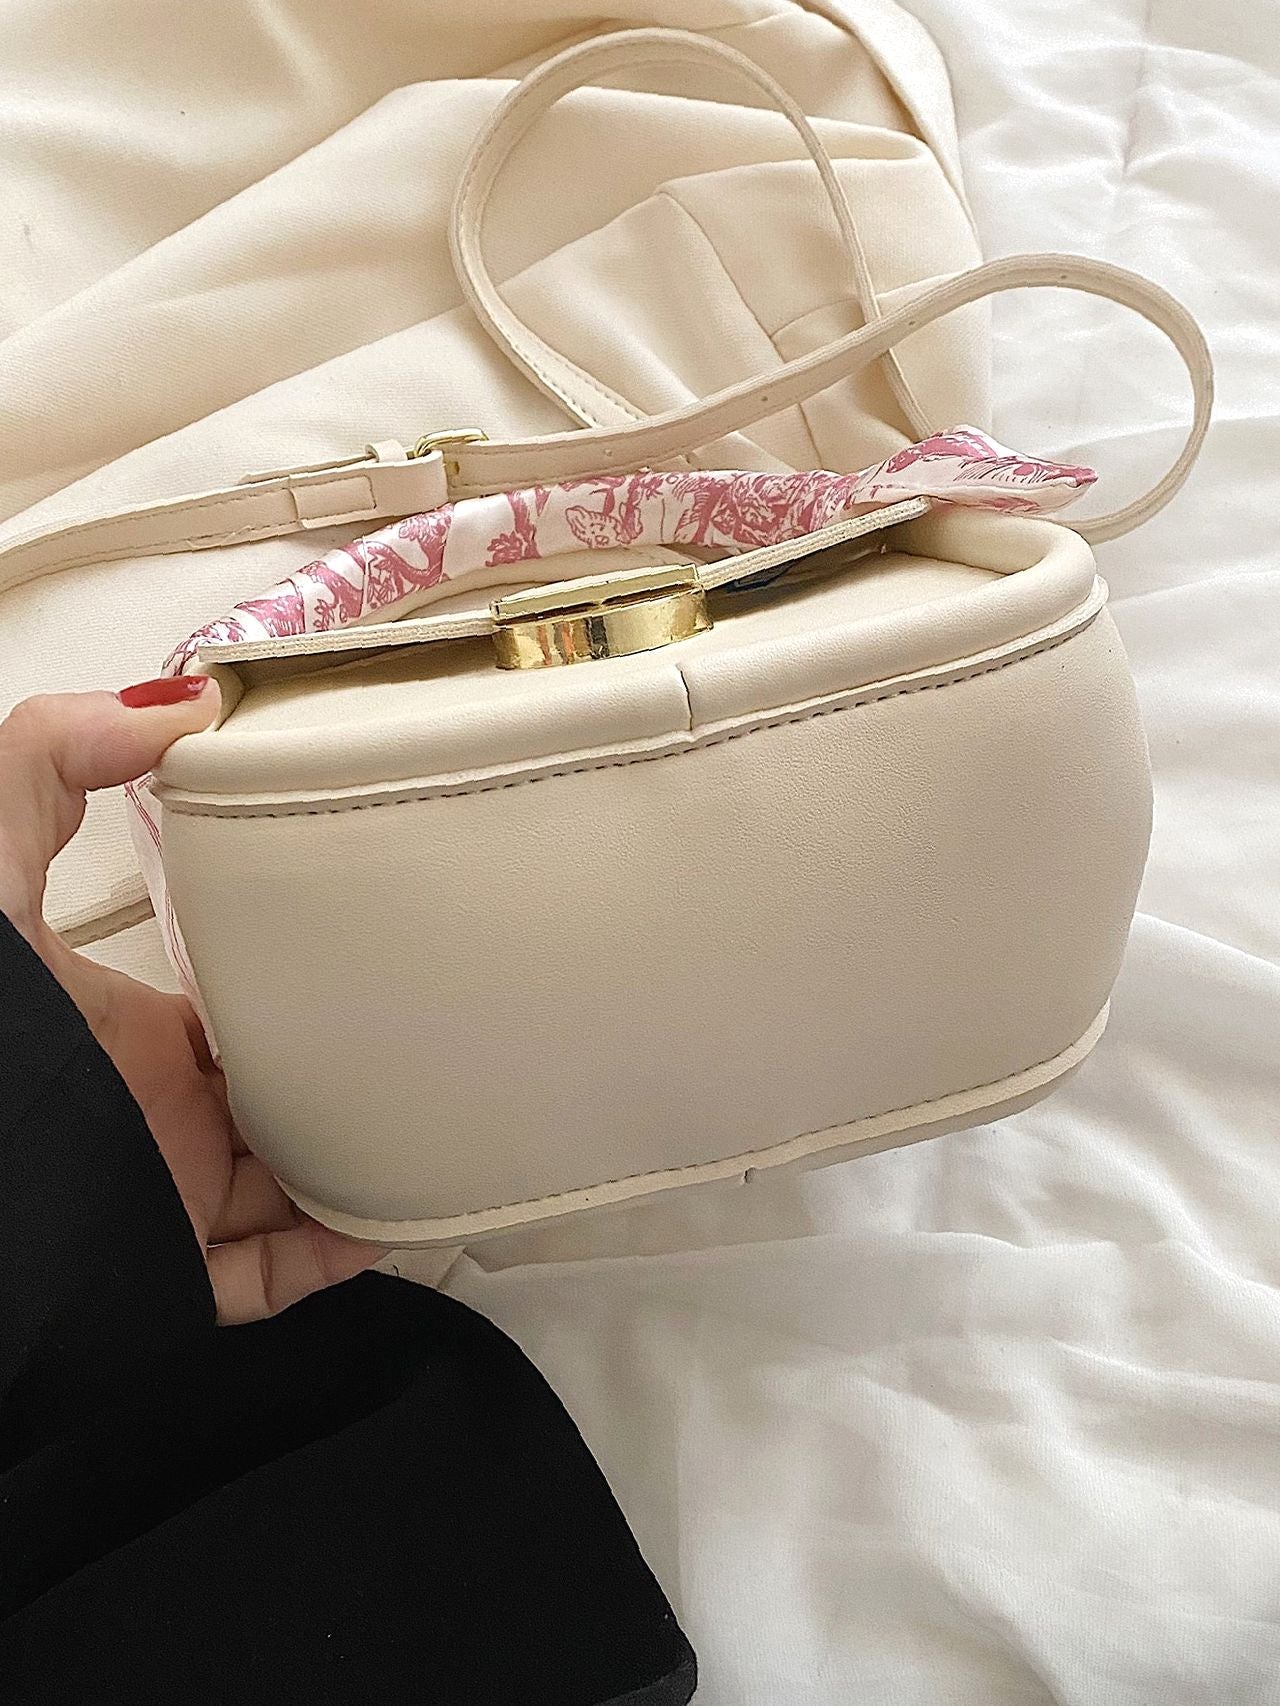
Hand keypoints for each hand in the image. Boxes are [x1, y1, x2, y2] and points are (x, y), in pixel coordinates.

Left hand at [0, 679, 376, 1324]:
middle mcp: (147, 1116)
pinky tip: (397, 1217)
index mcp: (120, 1032)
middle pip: (272, 1102)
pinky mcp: (161, 1271)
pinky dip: (335, 1257)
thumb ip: (55, 756)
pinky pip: (270, 1279)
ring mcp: (158, 1197)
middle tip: (435, 1042)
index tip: (375, 955)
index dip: (297, 988)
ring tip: (445, 1127)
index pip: (228, 1013)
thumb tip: (183, 698)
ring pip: (287, 1194)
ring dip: (362, 1171)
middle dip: (350, 1079)